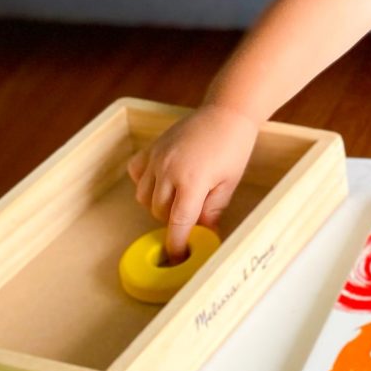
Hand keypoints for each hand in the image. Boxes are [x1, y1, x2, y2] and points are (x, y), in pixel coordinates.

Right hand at [126, 103, 257, 260]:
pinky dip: (144, 184)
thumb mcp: (229, 183)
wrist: (226, 113)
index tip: (177, 256)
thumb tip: (204, 234)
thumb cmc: (233, 147)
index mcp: (192, 181)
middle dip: (173, 220)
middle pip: (159, 212)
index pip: (178, 222)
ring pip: (144, 197)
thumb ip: (213, 210)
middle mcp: (169, 170)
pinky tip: (162, 182)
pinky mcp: (151, 148)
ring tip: (179, 197)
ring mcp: (157, 158)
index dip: (176, 243)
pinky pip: (136, 174)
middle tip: (191, 215)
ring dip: (158, 204)